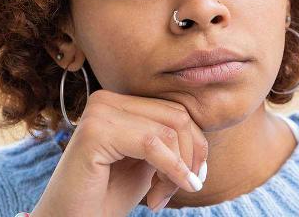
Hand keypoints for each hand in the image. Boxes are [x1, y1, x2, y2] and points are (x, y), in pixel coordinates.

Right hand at [31, 90, 208, 215]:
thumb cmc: (107, 196)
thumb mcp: (148, 163)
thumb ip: (170, 142)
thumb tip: (203, 135)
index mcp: (119, 103)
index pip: (176, 112)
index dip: (194, 148)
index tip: (191, 180)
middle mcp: (106, 100)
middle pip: (177, 117)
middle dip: (188, 159)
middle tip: (180, 191)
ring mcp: (98, 112)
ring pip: (169, 131)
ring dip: (176, 171)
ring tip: (160, 198)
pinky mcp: (95, 131)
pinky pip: (152, 144)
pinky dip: (170, 171)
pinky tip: (160, 198)